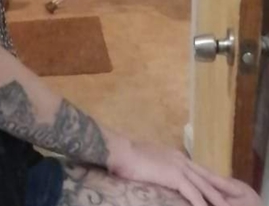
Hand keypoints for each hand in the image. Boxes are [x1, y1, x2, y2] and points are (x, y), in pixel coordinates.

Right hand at [110, 139, 261, 205]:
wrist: (120, 151)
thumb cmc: (127, 157)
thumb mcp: (146, 160)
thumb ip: (156, 166)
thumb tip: (157, 173)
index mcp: (173, 155)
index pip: (197, 169)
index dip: (209, 179)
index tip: (219, 188)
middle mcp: (179, 158)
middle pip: (206, 176)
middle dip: (220, 188)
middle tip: (232, 199)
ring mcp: (178, 166)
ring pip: (204, 186)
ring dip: (217, 199)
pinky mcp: (175, 175)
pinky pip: (194, 193)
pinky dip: (202, 203)